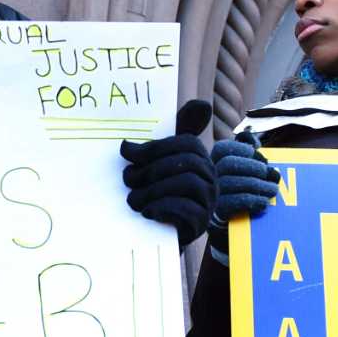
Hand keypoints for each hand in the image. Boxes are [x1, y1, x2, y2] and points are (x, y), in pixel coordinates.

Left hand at [120, 99, 213, 247]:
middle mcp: (210, 177)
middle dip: (152, 169)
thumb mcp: (162, 162)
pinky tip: (148, 211)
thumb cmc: (161, 191)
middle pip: (186, 163)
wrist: (163, 231)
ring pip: (187, 184)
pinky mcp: (202, 223)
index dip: (154, 146)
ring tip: (134, 199)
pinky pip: (188, 210)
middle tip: (128, 179)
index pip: (185, 143)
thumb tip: (201, 105)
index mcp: (201, 157)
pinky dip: (164, 208)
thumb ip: (170, 137)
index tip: (127, 152)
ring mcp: (209, 200)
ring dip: (154, 190)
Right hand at [212, 132, 279, 225]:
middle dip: (253, 167)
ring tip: (273, 190)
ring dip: (257, 185)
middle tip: (271, 174)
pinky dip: (252, 200)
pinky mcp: (217, 212)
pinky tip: (264, 202)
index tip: (256, 153)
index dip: (241, 149)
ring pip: (231, 183)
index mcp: (214, 163)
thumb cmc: (241, 190)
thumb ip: (248, 152)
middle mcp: (210, 177)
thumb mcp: (244, 169)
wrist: (235, 223)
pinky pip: (233, 202)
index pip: (223, 149)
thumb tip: (254, 141)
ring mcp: (212, 194)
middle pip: (228, 164)